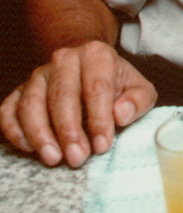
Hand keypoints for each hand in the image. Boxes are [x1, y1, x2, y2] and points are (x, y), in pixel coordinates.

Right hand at [0, 41, 156, 167]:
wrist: (90, 69)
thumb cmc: (117, 85)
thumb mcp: (139, 90)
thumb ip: (138, 101)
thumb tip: (121, 114)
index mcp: (96, 54)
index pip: (96, 88)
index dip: (99, 119)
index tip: (102, 145)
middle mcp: (63, 59)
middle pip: (62, 96)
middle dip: (69, 131)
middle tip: (77, 158)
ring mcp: (38, 75)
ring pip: (32, 103)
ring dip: (41, 134)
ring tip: (53, 158)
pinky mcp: (19, 90)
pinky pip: (9, 110)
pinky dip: (15, 130)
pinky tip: (30, 148)